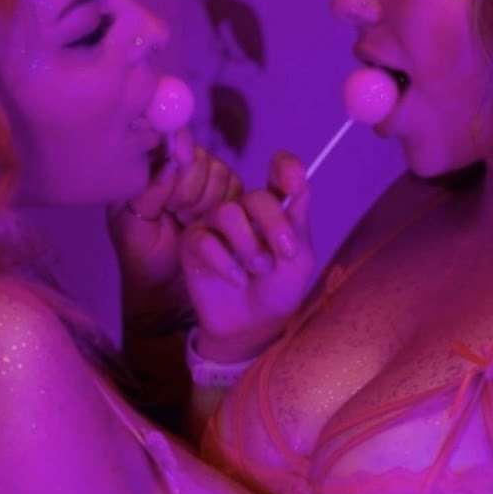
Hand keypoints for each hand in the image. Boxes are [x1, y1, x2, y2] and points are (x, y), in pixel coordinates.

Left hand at [107, 129, 243, 304]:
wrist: (168, 288)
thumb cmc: (142, 258)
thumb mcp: (132, 228)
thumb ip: (146, 193)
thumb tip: (170, 165)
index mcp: (147, 169)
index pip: (166, 137)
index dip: (178, 143)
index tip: (180, 160)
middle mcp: (177, 168)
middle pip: (198, 154)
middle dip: (189, 186)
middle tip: (177, 212)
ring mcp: (204, 181)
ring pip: (218, 170)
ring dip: (206, 200)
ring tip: (188, 222)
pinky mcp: (228, 196)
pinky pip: (236, 187)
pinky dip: (225, 206)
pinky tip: (207, 224)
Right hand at [179, 152, 315, 359]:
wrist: (251, 325)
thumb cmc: (276, 290)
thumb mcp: (299, 259)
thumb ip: (297, 220)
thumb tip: (298, 184)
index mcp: (273, 208)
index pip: (278, 171)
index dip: (286, 168)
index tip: (294, 182)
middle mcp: (243, 210)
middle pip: (256, 197)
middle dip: (274, 223)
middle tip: (285, 252)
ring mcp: (215, 224)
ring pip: (227, 213)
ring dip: (249, 246)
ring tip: (258, 270)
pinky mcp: (193, 244)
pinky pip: (206, 241)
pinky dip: (226, 263)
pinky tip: (237, 280)